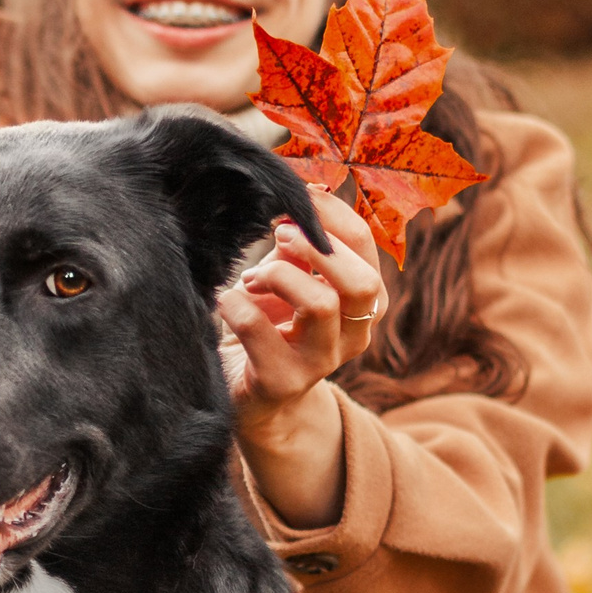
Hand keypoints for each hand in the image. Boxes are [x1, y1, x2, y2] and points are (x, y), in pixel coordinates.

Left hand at [216, 189, 384, 528]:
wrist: (253, 399)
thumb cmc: (271, 327)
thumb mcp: (291, 280)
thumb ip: (299, 245)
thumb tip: (298, 195)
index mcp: (361, 301)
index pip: (365, 246)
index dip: (331, 213)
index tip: (297, 193)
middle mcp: (352, 333)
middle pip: (362, 280)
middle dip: (316, 247)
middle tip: (278, 236)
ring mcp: (320, 362)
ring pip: (322, 305)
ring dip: (279, 276)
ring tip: (250, 278)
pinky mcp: (282, 381)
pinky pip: (261, 334)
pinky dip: (238, 306)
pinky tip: (226, 300)